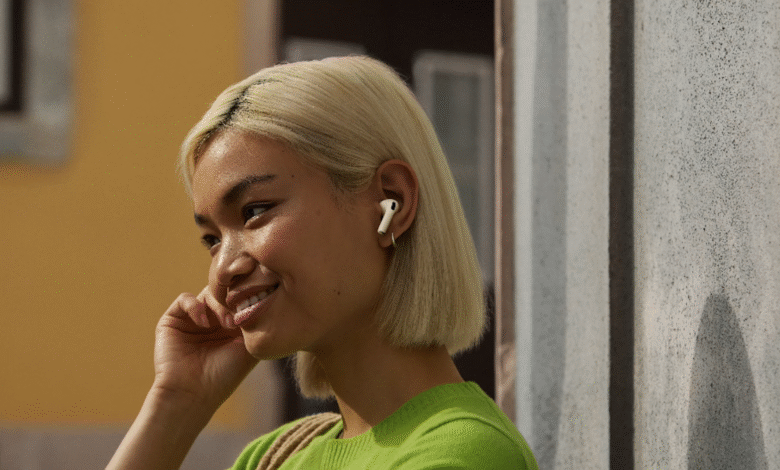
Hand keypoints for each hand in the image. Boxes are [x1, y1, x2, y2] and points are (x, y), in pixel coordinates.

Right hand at [152, 286, 258, 409]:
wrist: (192, 394)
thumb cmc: (224, 376)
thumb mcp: (249, 348)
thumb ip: (257, 324)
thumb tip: (266, 300)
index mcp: (231, 326)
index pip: (241, 298)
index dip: (249, 298)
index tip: (257, 307)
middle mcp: (212, 320)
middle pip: (225, 292)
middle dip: (235, 299)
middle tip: (240, 317)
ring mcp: (192, 319)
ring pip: (208, 292)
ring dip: (220, 303)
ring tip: (227, 323)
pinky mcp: (172, 320)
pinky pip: (185, 299)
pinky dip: (196, 305)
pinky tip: (205, 323)